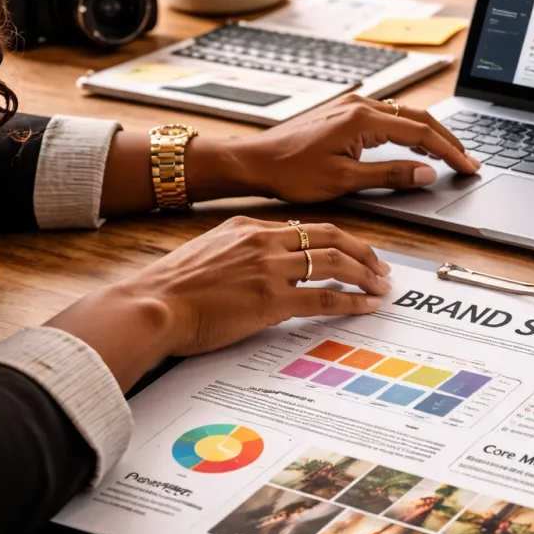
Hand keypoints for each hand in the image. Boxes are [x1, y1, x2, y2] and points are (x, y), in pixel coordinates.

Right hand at [130, 216, 390, 355]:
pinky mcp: (271, 299)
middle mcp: (263, 241)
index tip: (354, 250)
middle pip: (329, 237)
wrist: (152, 305)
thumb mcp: (209, 253)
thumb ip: (241, 254)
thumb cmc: (171, 288)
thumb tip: (265, 269)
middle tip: (381, 266)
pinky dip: (351, 300)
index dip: (338, 239)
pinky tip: (364, 306)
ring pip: (333, 263)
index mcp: (248, 227)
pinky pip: (324, 297)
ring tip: (380, 287)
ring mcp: (269, 268)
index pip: (306, 227)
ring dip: (364, 275)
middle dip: (362, 251)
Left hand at [230, 96, 481, 202]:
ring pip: (404, 115)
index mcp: (362, 119)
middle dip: (447, 140)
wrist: (255, 161)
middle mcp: (359, 104)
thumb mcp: (344, 180)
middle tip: (468, 161)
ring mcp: (351, 105)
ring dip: (429, 134)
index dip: (449, 152)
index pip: (420, 133)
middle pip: (418, 118)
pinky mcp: (343, 112)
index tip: (469, 167)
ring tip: (449, 154)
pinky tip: (415, 144)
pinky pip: (387, 116)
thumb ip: (390, 175)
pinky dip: (408, 130)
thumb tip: (426, 173)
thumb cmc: (291, 172)